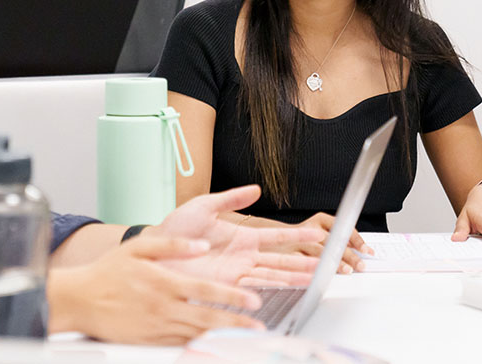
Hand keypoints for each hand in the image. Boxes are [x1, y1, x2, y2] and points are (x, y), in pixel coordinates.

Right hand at [47, 235, 263, 344]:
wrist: (79, 300)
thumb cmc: (108, 272)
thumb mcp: (139, 248)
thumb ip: (173, 244)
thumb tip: (201, 244)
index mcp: (165, 283)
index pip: (207, 291)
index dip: (233, 297)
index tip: (254, 300)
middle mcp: (164, 308)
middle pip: (208, 318)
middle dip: (236, 324)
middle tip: (258, 328)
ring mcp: (157, 328)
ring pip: (196, 335)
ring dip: (222, 339)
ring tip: (243, 340)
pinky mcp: (149, 342)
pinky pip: (179, 346)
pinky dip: (198, 347)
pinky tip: (213, 346)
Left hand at [152, 185, 320, 285]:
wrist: (154, 250)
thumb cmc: (175, 229)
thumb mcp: (204, 205)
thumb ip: (231, 198)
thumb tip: (256, 189)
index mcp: (241, 237)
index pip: (276, 236)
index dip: (297, 235)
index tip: (319, 234)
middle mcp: (242, 257)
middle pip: (280, 260)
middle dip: (304, 261)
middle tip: (327, 263)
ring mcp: (235, 273)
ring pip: (272, 277)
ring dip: (293, 279)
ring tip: (314, 280)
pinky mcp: (224, 287)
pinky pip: (252, 290)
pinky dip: (269, 292)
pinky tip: (285, 293)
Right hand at [282, 212, 370, 273]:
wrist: (274, 238)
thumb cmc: (304, 239)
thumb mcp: (321, 232)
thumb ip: (339, 239)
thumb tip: (361, 251)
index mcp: (321, 220)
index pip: (343, 228)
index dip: (356, 240)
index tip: (366, 251)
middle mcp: (310, 228)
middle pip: (333, 241)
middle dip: (349, 255)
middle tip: (360, 265)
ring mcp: (298, 241)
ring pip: (320, 252)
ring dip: (335, 263)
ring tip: (346, 270)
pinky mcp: (288, 254)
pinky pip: (303, 263)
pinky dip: (314, 270)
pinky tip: (323, 276)